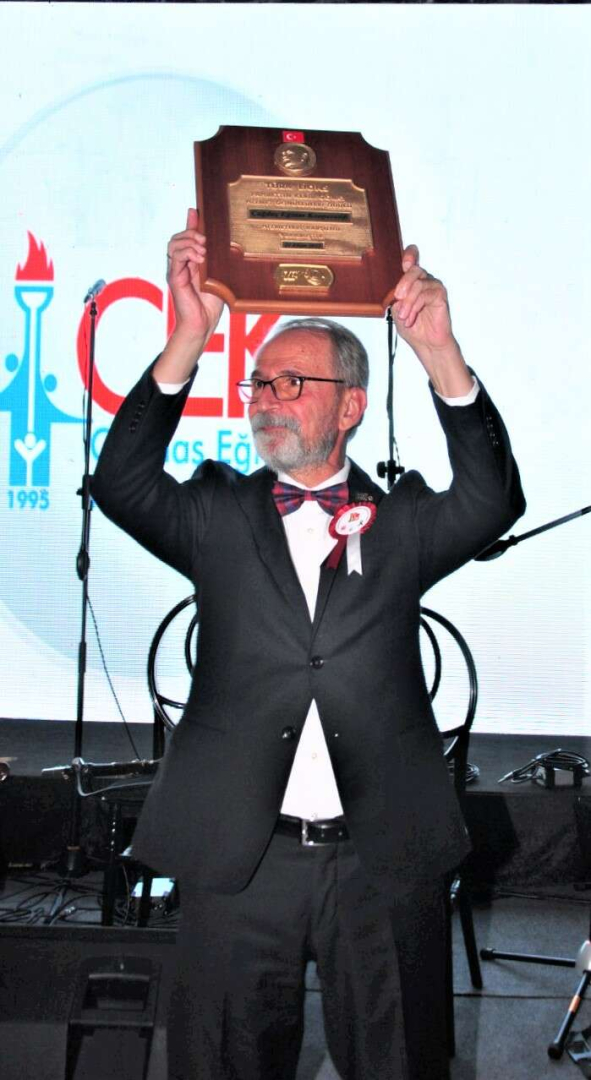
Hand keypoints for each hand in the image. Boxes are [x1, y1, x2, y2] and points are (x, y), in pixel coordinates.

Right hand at [167, 208, 223, 347]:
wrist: (203, 323)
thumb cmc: (211, 303)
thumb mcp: (216, 273)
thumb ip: (213, 255)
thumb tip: (216, 241)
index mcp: (190, 262)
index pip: (185, 236)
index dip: (190, 222)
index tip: (196, 211)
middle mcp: (180, 264)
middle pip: (178, 237)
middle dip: (191, 233)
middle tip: (205, 241)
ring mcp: (175, 270)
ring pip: (174, 244)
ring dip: (189, 242)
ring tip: (203, 251)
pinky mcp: (174, 277)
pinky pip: (175, 256)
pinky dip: (187, 253)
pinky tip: (199, 259)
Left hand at [392, 245, 455, 353]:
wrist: (425, 343)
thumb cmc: (412, 327)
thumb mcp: (396, 309)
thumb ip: (395, 295)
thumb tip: (395, 288)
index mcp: (412, 280)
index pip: (413, 258)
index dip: (410, 254)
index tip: (404, 263)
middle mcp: (424, 279)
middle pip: (413, 269)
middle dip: (403, 284)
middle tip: (397, 298)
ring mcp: (433, 286)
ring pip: (418, 283)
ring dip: (408, 302)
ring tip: (404, 317)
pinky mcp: (440, 295)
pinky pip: (425, 294)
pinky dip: (415, 307)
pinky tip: (411, 318)